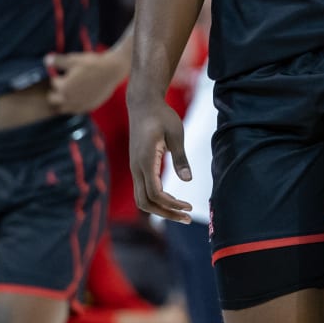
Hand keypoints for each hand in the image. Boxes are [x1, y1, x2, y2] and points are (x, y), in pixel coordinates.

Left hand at [44, 52, 125, 115]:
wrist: (112, 71)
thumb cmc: (92, 64)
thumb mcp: (73, 59)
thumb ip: (57, 61)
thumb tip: (45, 59)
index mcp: (64, 88)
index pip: (53, 83)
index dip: (57, 75)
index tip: (62, 71)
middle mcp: (70, 100)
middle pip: (53, 100)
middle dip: (55, 92)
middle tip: (62, 83)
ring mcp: (80, 105)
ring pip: (64, 109)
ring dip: (63, 101)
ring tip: (69, 91)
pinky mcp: (90, 107)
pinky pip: (77, 110)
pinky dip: (75, 105)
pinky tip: (80, 96)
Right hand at [128, 95, 192, 223]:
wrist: (143, 104)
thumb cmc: (162, 116)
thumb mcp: (176, 133)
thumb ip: (180, 158)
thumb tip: (188, 180)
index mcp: (145, 161)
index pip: (155, 194)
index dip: (171, 204)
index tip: (189, 207)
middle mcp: (136, 168)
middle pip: (145, 203)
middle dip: (165, 213)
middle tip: (187, 218)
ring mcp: (134, 168)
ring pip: (141, 199)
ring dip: (160, 209)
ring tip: (181, 213)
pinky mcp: (137, 166)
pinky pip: (142, 190)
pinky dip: (156, 200)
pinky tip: (172, 201)